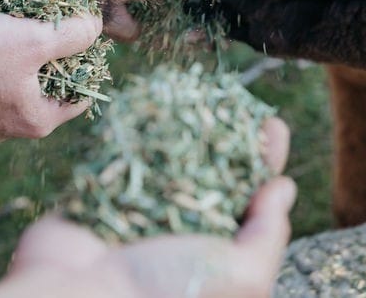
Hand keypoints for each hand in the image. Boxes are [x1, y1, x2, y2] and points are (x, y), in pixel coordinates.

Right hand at [0, 13, 101, 139]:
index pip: (81, 92)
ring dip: (15, 26)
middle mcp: (11, 122)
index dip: (86, 56)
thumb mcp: (33, 41)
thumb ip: (73, 35)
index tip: (79, 26)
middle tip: (45, 5)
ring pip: (14, 62)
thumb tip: (96, 27)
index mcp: (36, 119)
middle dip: (46, 35)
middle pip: (47, 74)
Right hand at [0, 119, 295, 297]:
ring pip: (170, 158)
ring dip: (185, 124)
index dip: (265, 160)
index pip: (251, 197)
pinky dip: (139, 129)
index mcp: (216, 249)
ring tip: (199, 88)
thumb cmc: (163, 294)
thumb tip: (284, 188)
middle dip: (227, 132)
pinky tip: (155, 100)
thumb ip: (267, 235)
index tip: (273, 124)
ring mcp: (143, 207)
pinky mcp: (106, 193)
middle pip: (213, 170)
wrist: (80, 297)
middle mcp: (181, 226)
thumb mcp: (238, 275)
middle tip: (237, 96)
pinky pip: (126, 155)